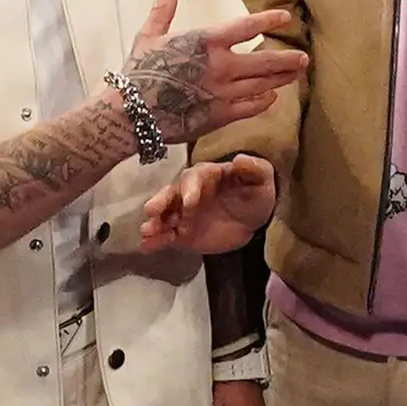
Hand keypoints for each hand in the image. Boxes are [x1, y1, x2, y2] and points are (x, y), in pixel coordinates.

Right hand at [111, 0, 305, 140]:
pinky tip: (272, 97)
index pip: (246, 27)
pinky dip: (264, 101)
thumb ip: (165, 6)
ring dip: (282, 79)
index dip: (268, 20)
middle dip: (287, 59)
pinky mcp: (220, 115)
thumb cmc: (139, 72)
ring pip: (263, 84)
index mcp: (206, 41)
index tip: (285, 18)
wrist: (130, 113)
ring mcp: (223, 92)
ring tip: (296, 74)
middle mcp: (220, 66)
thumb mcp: (150, 34)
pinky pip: (251, 107)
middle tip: (304, 58)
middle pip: (265, 60)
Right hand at [138, 153, 279, 256]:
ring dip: (154, 223)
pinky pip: (166, 236)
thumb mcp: (261, 179)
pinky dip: (155, 241)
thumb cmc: (255, 193)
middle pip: (170, 194)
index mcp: (206, 176)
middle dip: (161, 201)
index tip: (189, 202)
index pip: (194, 178)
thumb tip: (240, 159)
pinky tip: (146, 246)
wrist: (251, 220)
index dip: (190, 188)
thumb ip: (253, 169)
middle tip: (151, 211)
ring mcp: (182, 214)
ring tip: (146, 231)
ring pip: (164, 216)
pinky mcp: (181, 233)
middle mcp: (189, 192)